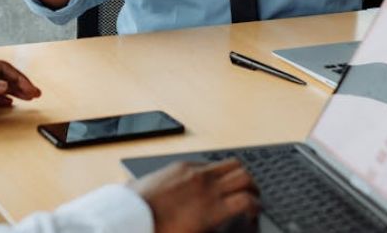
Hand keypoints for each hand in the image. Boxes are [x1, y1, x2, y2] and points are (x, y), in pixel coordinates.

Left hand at [129, 160, 259, 232]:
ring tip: (235, 185)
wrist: (130, 217)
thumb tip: (223, 224)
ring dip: (237, 174)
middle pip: (245, 176)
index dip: (256, 207)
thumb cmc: (159, 232)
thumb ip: (215, 227)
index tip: (253, 212)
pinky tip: (209, 181)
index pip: (248, 200)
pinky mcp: (180, 165)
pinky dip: (215, 170)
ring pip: (230, 163)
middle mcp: (206, 185)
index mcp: (212, 208)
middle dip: (253, 187)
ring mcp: (194, 172)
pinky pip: (207, 162)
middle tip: (251, 196)